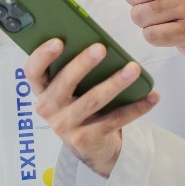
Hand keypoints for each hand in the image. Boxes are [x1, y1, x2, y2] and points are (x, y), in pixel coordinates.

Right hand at [25, 38, 159, 178]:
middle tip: (101, 48)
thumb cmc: (77, 103)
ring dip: (115, 83)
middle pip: (64, 84)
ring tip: (134, 68)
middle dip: (83, 64)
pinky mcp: (88, 138)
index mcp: (42, 89)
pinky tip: (152, 96)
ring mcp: (67, 126)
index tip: (58, 41)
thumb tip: (94, 40)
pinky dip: (136, 107)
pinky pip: (115, 119)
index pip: (32, 71)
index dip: (42, 56)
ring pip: (93, 100)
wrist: (87, 145)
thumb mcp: (68, 88)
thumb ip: (72, 67)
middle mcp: (49, 109)